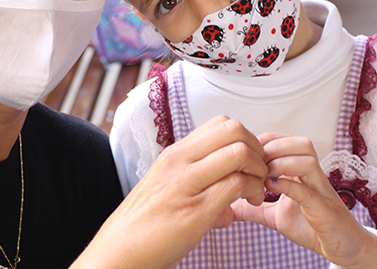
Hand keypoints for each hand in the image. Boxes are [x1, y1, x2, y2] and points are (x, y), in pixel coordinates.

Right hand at [72, 116, 268, 268]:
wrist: (118, 252)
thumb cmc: (144, 225)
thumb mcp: (168, 189)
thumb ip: (199, 185)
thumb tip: (230, 202)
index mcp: (175, 154)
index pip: (221, 124)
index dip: (246, 138)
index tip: (250, 161)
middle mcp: (179, 161)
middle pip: (233, 130)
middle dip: (257, 149)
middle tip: (258, 172)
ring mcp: (186, 183)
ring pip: (239, 153)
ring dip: (258, 170)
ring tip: (254, 191)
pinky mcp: (194, 210)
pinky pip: (236, 184)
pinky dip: (252, 191)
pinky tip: (248, 204)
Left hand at [232, 134, 376, 268]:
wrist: (341, 249)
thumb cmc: (311, 227)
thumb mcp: (274, 216)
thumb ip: (252, 209)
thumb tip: (227, 205)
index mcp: (302, 172)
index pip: (285, 140)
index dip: (265, 141)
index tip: (246, 153)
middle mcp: (314, 176)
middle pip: (301, 143)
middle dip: (274, 146)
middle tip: (254, 161)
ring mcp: (321, 190)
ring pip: (308, 160)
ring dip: (282, 162)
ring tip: (263, 174)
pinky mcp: (325, 209)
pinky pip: (308, 190)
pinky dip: (288, 185)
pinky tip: (271, 188)